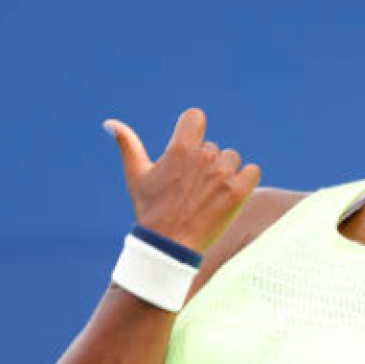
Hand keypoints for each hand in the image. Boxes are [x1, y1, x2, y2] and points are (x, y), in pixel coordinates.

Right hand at [104, 108, 260, 251]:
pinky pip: (253, 170)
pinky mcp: (240, 191)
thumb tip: (110, 123)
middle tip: (192, 187)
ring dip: (225, 172)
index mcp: (179, 148)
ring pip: (232, 159)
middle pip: (214, 146)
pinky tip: (231, 193)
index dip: (193, 129)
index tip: (190, 144)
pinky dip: (245, 179)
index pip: (196, 117)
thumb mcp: (136, 176)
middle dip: (205, 163)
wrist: (170, 245)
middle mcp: (204, 157)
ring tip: (209, 194)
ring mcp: (223, 174)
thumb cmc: (151, 210)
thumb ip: (128, 146)